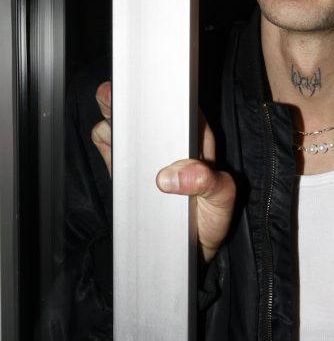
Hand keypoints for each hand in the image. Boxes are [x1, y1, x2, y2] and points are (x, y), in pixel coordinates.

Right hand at [92, 81, 235, 262]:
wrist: (190, 250)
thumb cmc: (213, 219)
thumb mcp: (221, 199)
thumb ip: (205, 182)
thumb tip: (171, 176)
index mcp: (197, 137)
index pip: (181, 106)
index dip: (165, 94)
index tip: (151, 91)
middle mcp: (170, 140)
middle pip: (147, 109)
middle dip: (131, 99)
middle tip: (118, 99)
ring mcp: (147, 154)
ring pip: (125, 124)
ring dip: (114, 117)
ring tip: (113, 122)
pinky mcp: (126, 169)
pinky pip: (111, 146)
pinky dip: (105, 139)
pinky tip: (109, 140)